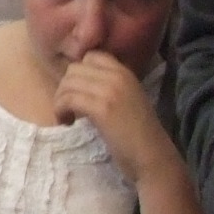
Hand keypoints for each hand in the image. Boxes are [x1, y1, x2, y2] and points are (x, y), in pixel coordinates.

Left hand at [54, 51, 176, 184]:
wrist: (153, 157)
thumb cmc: (138, 136)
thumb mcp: (127, 100)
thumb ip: (109, 87)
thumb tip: (80, 84)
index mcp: (125, 72)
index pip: (91, 56)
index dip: (78, 73)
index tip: (77, 92)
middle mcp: (118, 76)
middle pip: (74, 69)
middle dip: (65, 88)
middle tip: (68, 108)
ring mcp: (110, 90)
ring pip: (68, 83)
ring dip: (60, 101)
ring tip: (66, 118)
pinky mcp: (101, 108)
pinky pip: (68, 99)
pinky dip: (60, 111)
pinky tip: (67, 123)